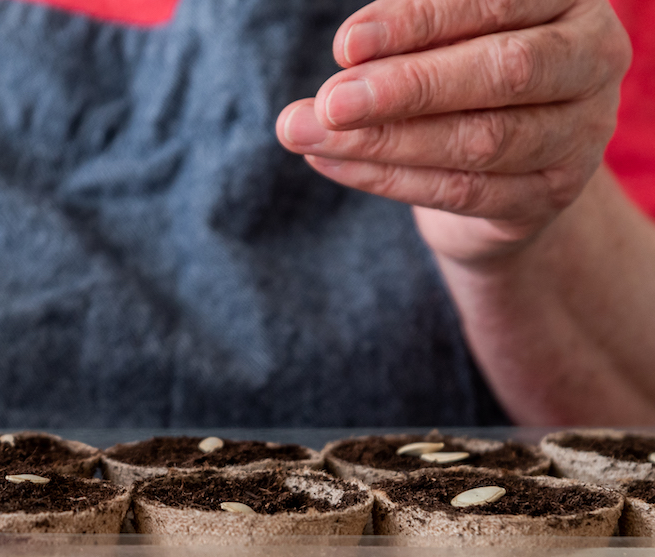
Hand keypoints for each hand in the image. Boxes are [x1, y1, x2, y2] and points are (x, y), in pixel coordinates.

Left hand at [275, 0, 630, 262]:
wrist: (508, 162)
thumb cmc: (464, 69)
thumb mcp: (447, 35)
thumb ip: (411, 33)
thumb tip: (348, 52)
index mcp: (569, 0)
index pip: (495, 3)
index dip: (418, 23)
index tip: (346, 45)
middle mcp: (591, 62)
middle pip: (503, 72)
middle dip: (407, 88)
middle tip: (330, 102)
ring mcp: (579, 135)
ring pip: (480, 141)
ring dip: (383, 141)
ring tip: (308, 134)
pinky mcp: (547, 195)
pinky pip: (461, 191)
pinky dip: (386, 178)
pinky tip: (330, 162)